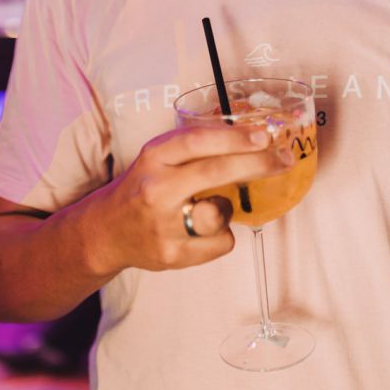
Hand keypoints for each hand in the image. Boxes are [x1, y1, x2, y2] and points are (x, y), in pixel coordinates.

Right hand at [81, 125, 291, 275]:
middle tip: (283, 159)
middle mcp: (156, 188)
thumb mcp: (159, 158)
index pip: (197, 141)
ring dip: (226, 209)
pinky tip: (198, 232)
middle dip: (257, 164)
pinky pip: (221, 243)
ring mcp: (163, 224)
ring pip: (220, 213)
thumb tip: (254, 139)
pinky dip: (220, 236)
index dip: (234, 137)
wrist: (106, 232)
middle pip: (215, 172)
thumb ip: (195, 150)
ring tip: (208, 207)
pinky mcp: (172, 254)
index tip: (264, 135)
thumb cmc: (144, 188)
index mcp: (154, 157)